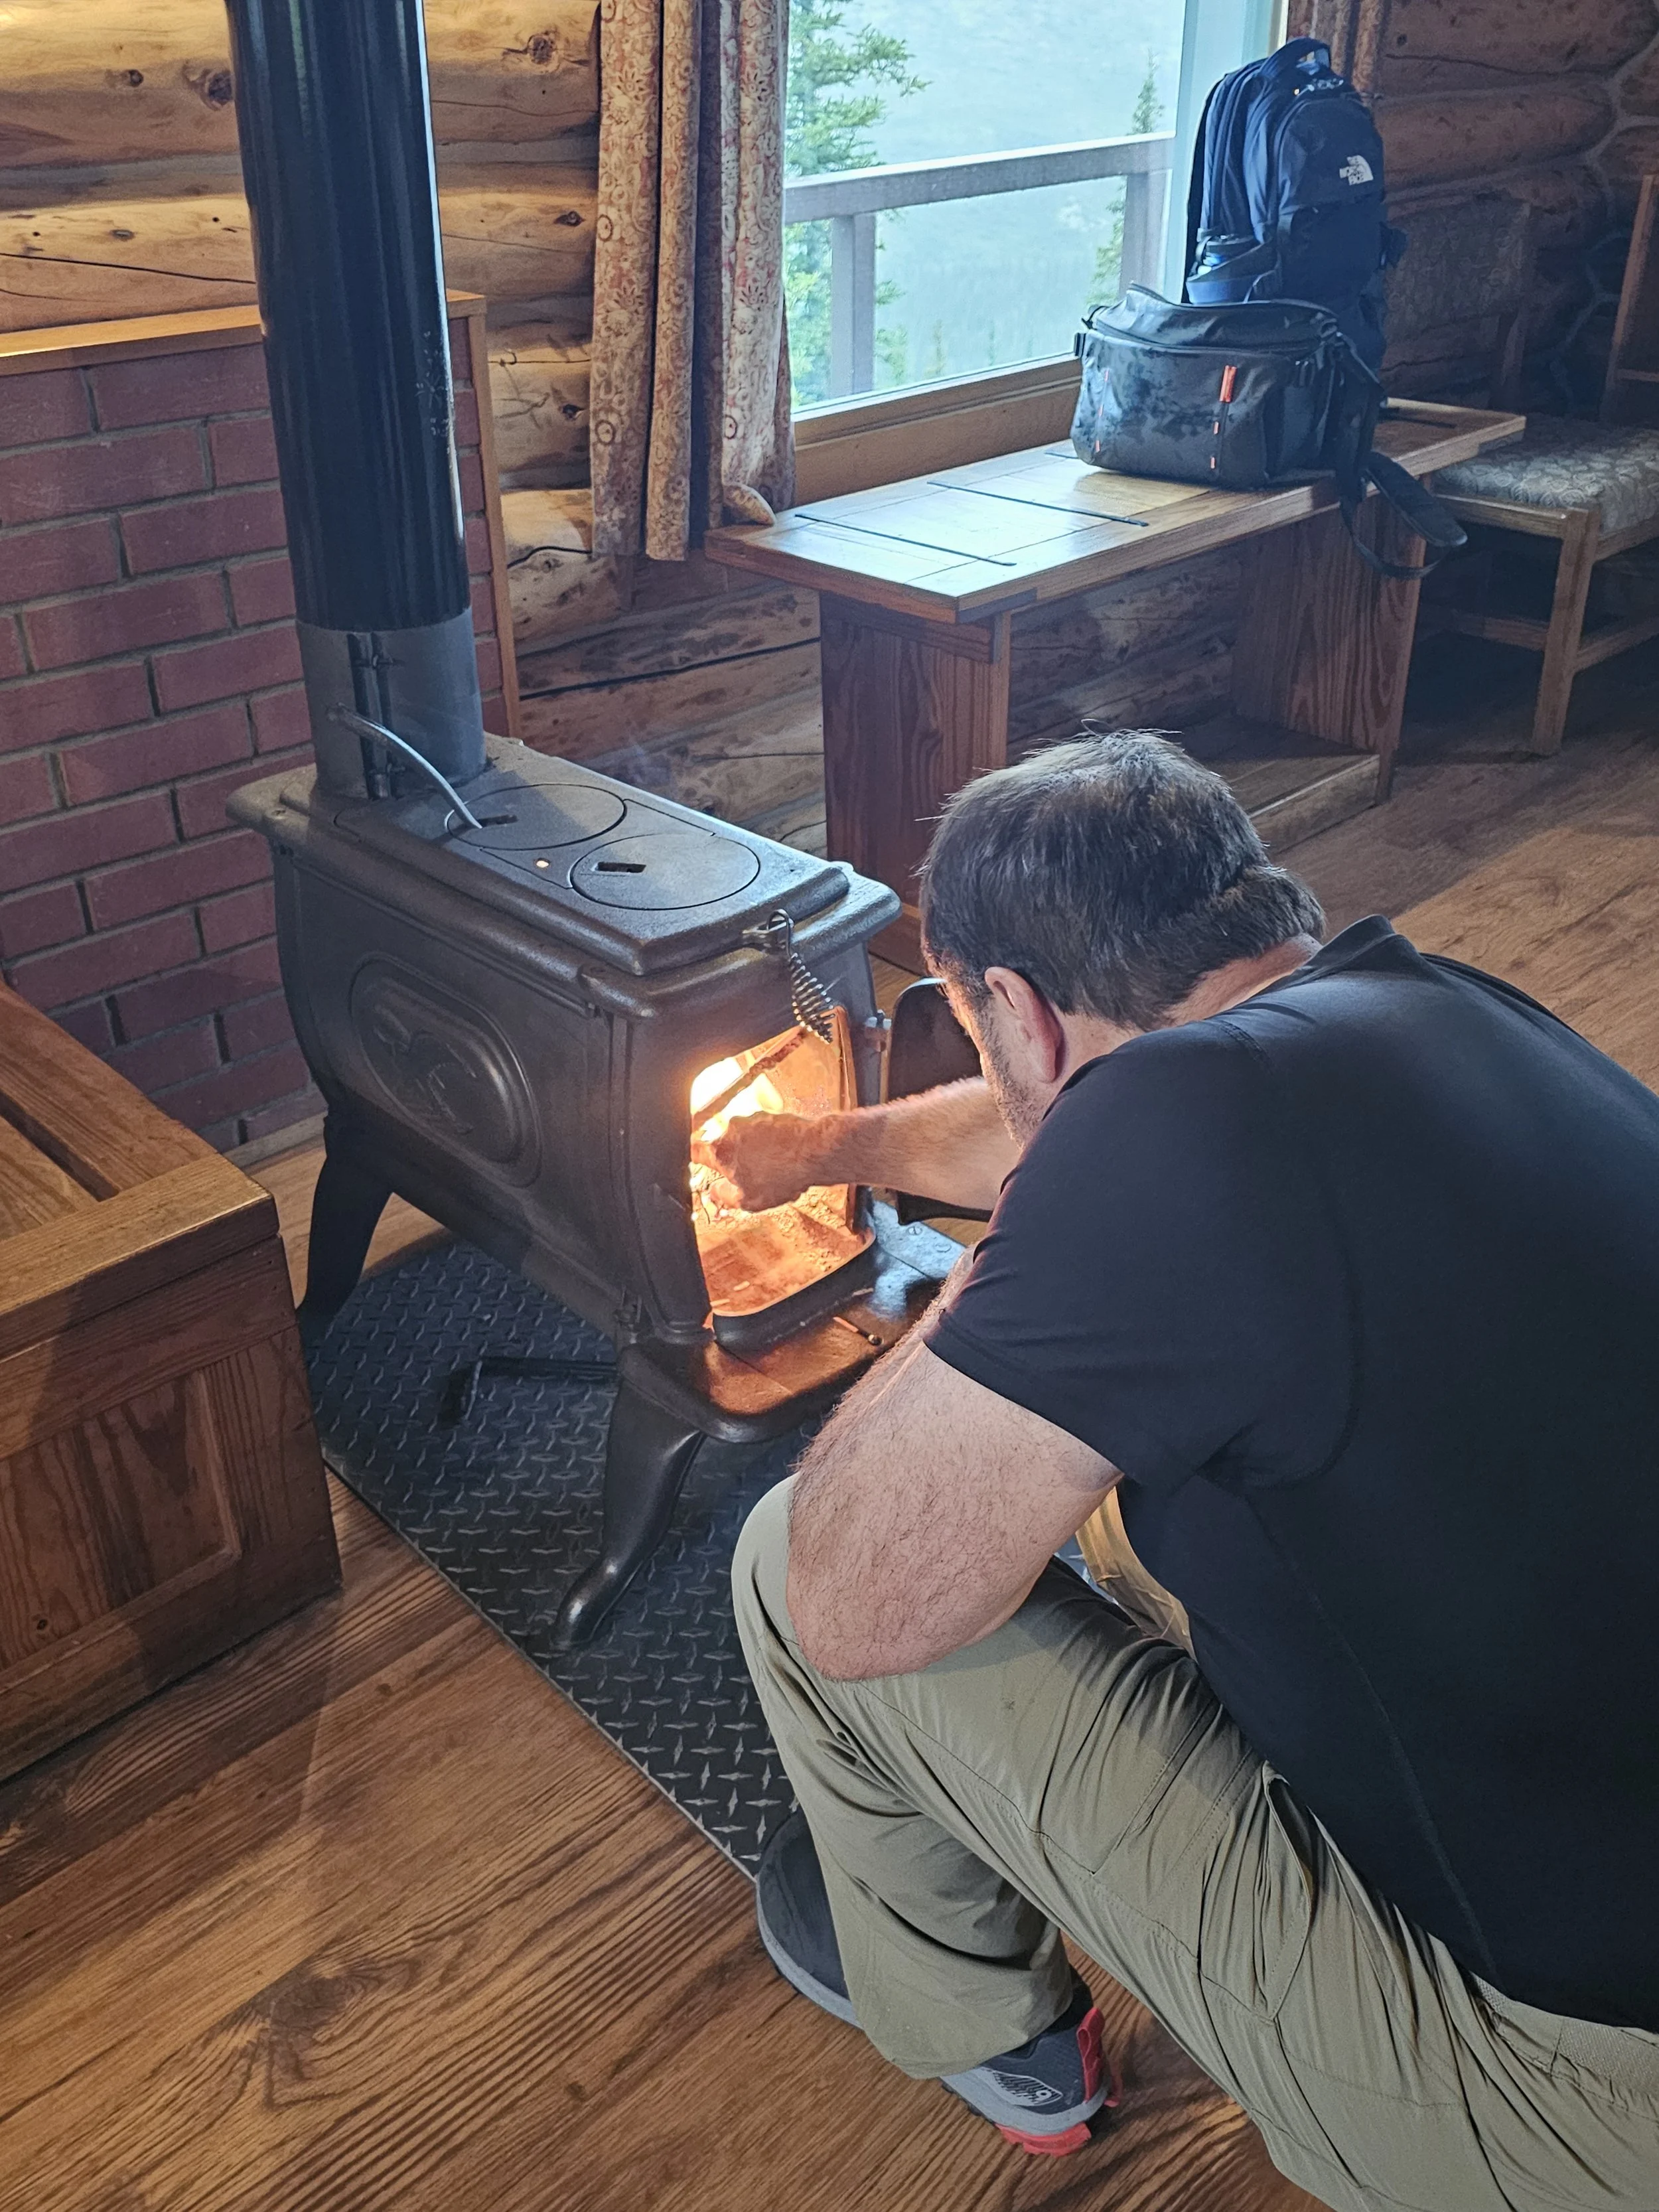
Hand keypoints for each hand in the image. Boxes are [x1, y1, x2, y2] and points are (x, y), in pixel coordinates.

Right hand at [694, 1111, 825, 1211]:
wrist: (814, 1152)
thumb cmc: (782, 1175)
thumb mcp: (748, 1200)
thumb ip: (724, 1197)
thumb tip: (715, 1193)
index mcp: (721, 1151)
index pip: (695, 1152)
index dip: (696, 1159)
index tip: (699, 1164)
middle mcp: (732, 1129)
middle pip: (725, 1146)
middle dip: (735, 1160)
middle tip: (750, 1177)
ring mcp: (753, 1120)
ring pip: (746, 1139)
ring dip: (755, 1152)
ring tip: (774, 1170)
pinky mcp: (772, 1115)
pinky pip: (765, 1132)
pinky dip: (771, 1144)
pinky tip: (784, 1159)